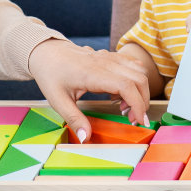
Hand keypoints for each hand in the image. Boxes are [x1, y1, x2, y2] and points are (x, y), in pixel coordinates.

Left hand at [28, 38, 151, 137]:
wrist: (47, 52)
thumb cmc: (51, 74)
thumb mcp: (58, 100)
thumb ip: (74, 119)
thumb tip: (85, 137)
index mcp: (93, 73)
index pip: (127, 86)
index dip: (138, 104)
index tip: (138, 121)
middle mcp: (106, 62)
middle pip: (139, 79)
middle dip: (142, 101)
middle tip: (132, 118)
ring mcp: (110, 57)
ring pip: (139, 71)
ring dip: (140, 91)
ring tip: (125, 107)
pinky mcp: (111, 57)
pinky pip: (133, 65)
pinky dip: (136, 81)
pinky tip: (121, 93)